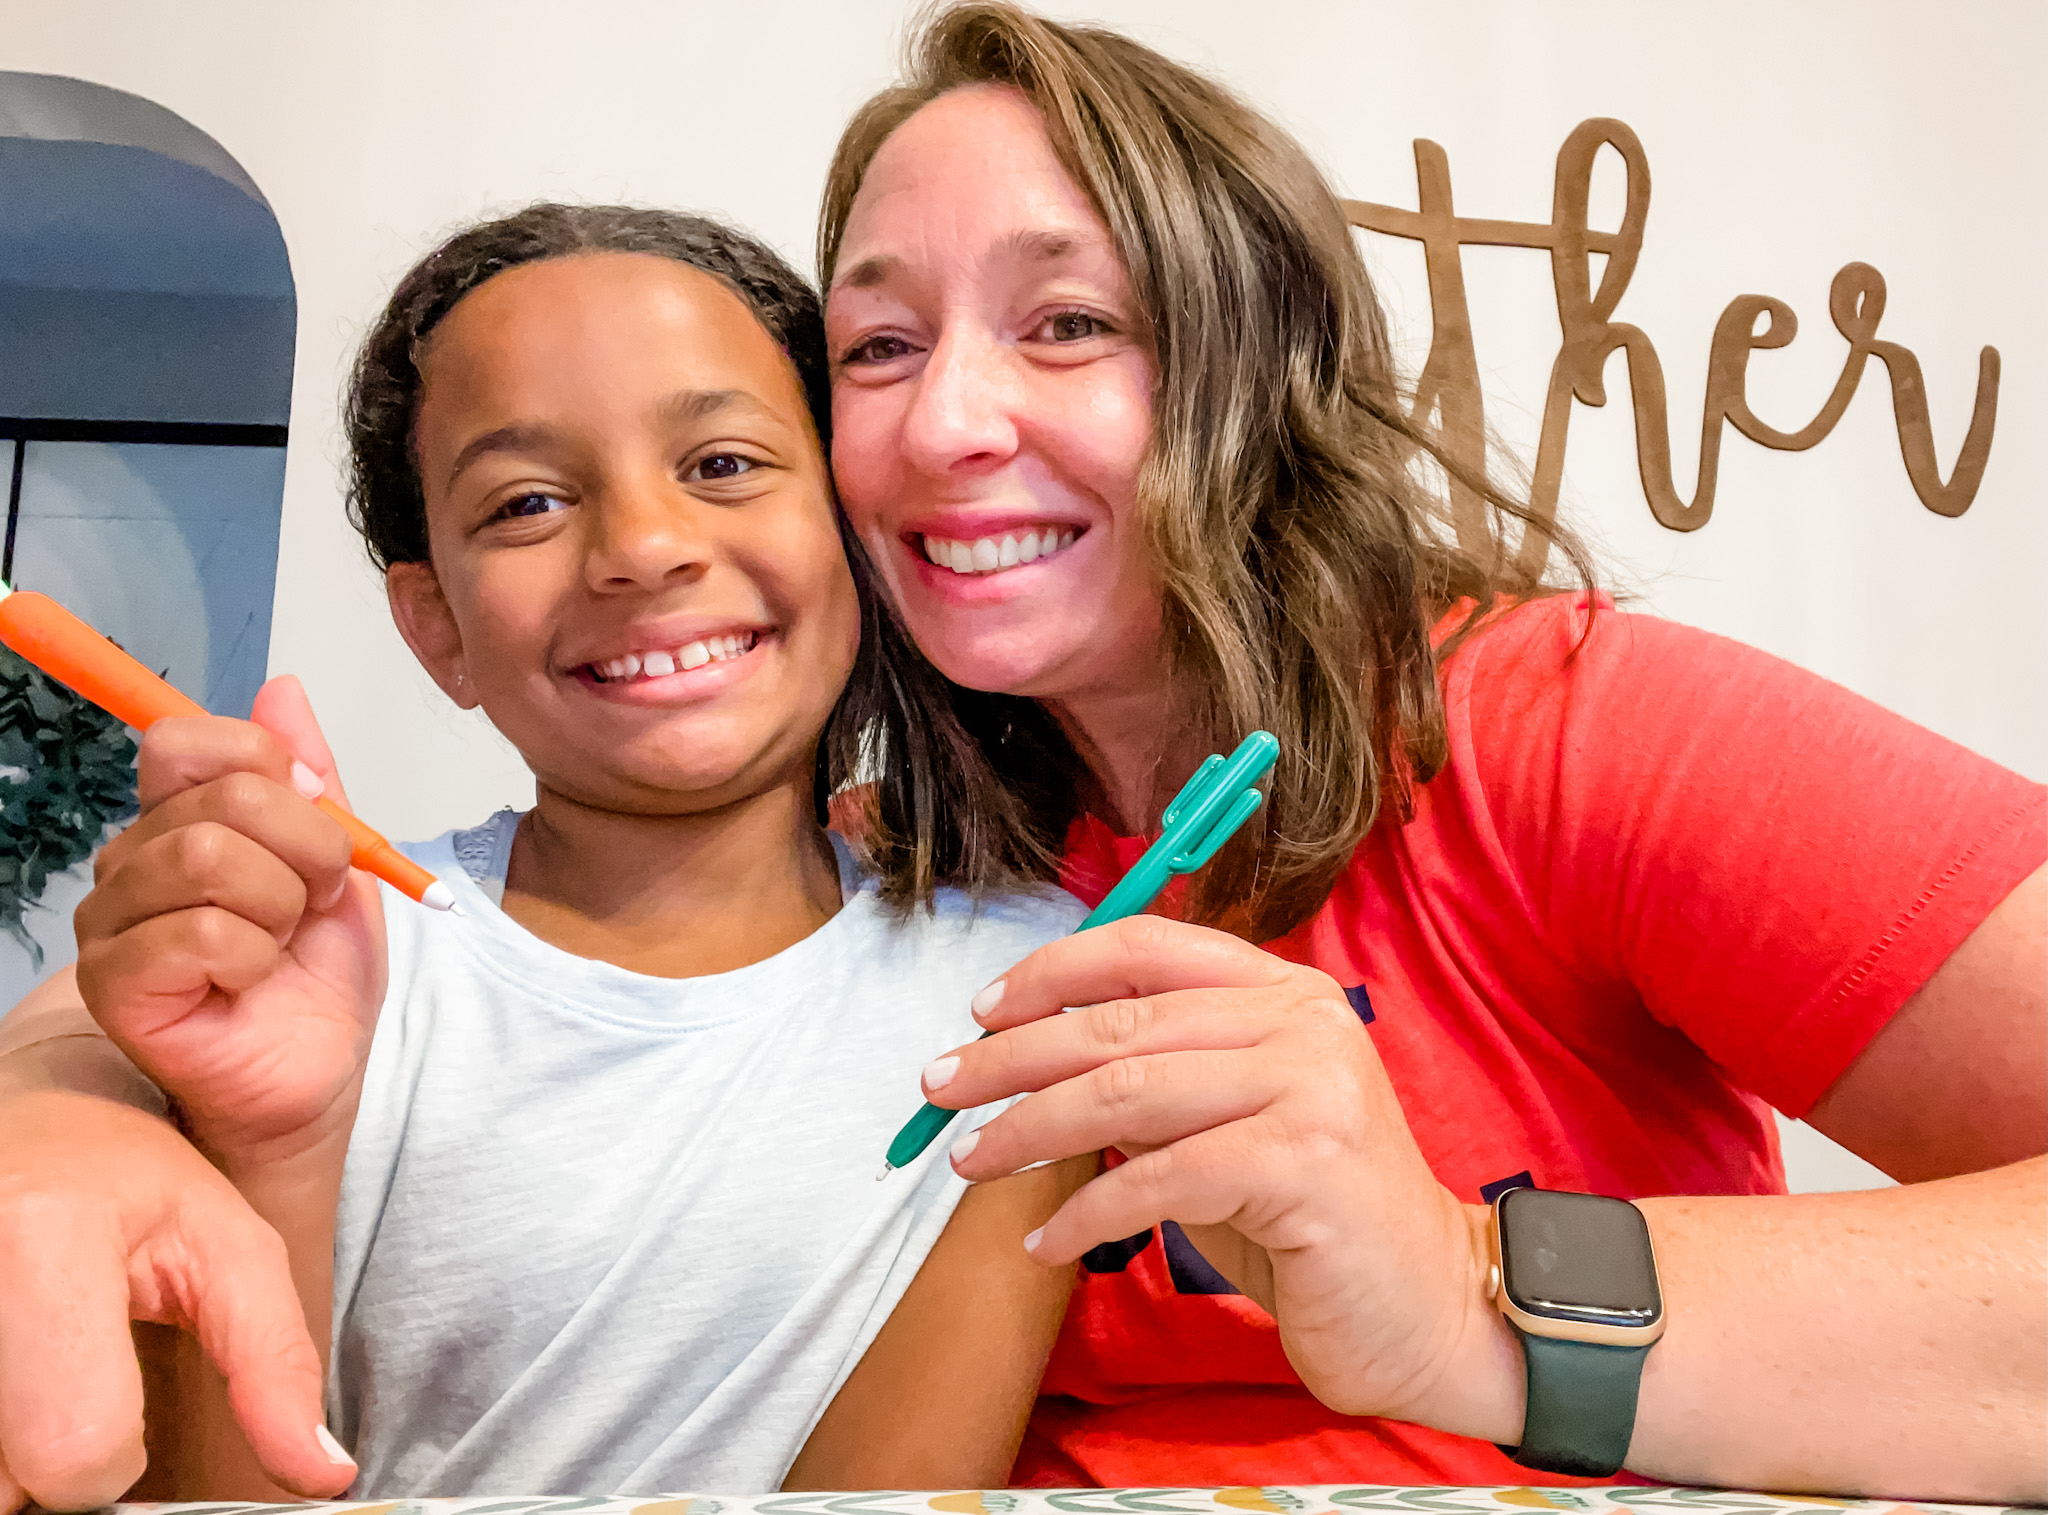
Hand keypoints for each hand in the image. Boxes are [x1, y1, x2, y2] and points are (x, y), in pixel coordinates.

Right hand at [0, 1084, 353, 1510]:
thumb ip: (274, 1362)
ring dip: (13, 1445)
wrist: (30, 1134)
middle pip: (10, 1480)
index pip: (77, 1448)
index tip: (120, 1395)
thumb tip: (321, 1472)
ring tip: (42, 1367)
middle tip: (72, 1377)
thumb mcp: (231, 1247)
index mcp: (45, 1232)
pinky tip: (16, 1373)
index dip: (115, 1454)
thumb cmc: (128, 1180)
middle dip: (54, 1456)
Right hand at [73, 676, 387, 1170]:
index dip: (267, 767)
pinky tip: (249, 982)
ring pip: (209, 858)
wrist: (318, 1071)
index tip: (316, 819)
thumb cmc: (319, 975)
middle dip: (309, 851)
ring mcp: (112, 920)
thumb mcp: (341, 861)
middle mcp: (131, 859)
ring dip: (282, 905)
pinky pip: (202, 932)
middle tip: (315, 902)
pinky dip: (255, 957)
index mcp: (178, 818)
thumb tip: (282, 689)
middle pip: (225, 799)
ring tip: (281, 944)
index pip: (183, 739)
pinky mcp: (114, 980)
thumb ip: (314, 778)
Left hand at [929, 916, 1520, 1440]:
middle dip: (1012, 1056)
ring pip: (1127, 1093)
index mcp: (1284, 990)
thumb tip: (1032, 1054)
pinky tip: (1046, 1241)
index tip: (981, 1011)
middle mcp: (1302, 1020)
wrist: (1428, 1307)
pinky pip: (1159, 1179)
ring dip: (1029, 1130)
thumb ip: (1157, 1076)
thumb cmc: (1312, 1219)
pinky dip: (1086, 1214)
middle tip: (941, 1087)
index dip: (1053, 972)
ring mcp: (1311, 1086)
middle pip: (1120, 1021)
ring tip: (972, 1162)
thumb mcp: (1226, 1122)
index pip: (1147, 947)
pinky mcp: (1306, 1163)